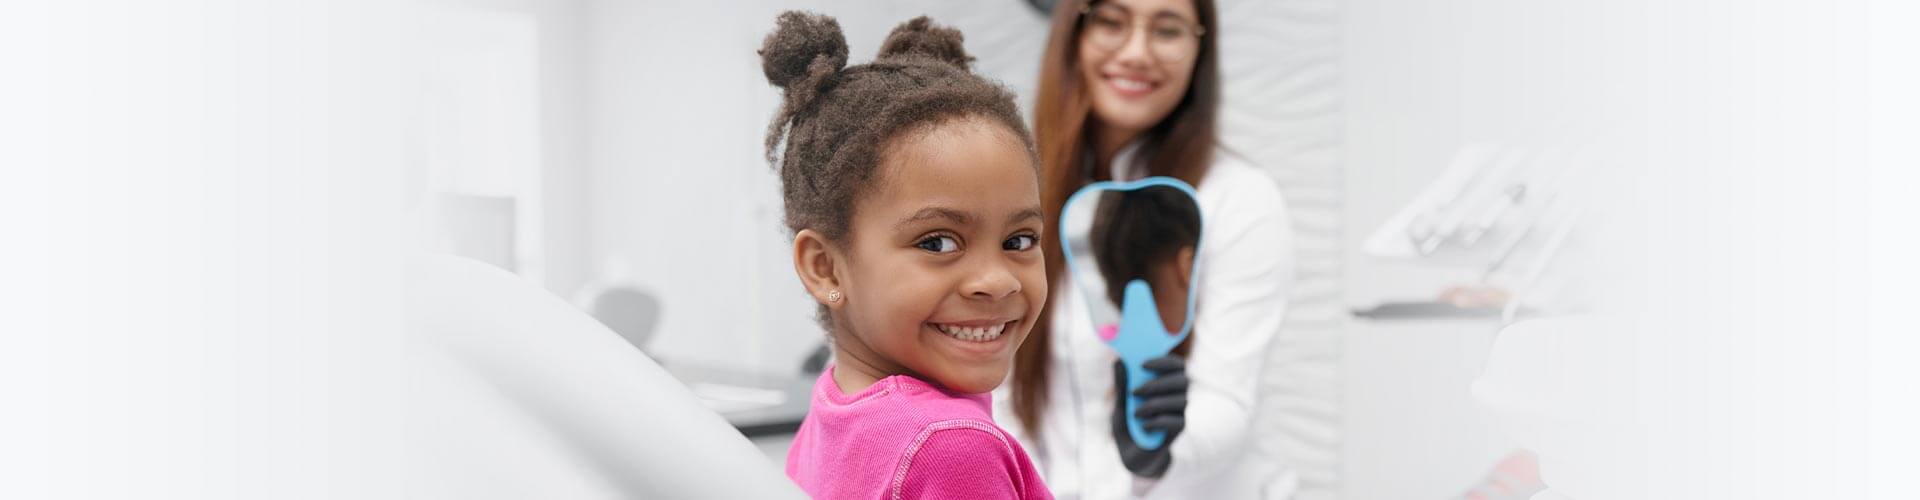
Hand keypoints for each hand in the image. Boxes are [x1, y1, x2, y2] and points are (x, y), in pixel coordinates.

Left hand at [1110, 355, 1187, 477]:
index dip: (1163, 361)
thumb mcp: (1121, 403)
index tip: (1142, 364)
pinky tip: (1143, 426)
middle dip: (1158, 384)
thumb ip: (1122, 384)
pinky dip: (1158, 421)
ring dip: (1155, 404)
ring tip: (1135, 413)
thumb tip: (1119, 361)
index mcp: (1166, 381)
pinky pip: (1176, 421)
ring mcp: (1180, 412)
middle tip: (1135, 391)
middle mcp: (1177, 394)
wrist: (1131, 452)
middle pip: (1183, 380)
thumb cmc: (1128, 422)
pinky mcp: (1179, 429)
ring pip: (1181, 400)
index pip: (1176, 364)